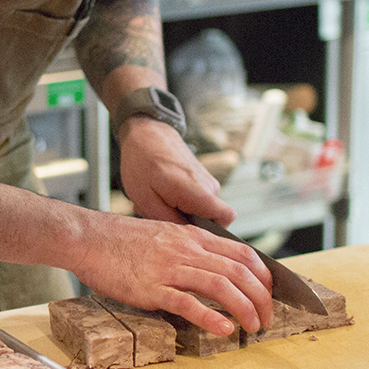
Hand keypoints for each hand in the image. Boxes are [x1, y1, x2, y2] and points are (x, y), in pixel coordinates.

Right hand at [73, 214, 273, 333]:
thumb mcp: (164, 236)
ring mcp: (170, 269)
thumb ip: (188, 249)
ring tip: (253, 327)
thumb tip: (211, 268)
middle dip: (261, 298)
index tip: (268, 294)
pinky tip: (223, 330)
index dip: (263, 276)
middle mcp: (186, 251)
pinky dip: (210, 318)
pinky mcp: (151, 288)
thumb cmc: (120, 241)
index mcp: (192, 238)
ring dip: (244, 309)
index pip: (243, 254)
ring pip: (221, 286)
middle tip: (267, 318)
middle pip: (239, 272)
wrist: (87, 238)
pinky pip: (187, 303)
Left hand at [116, 115, 234, 224]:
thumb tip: (187, 236)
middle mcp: (209, 186)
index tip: (191, 233)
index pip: (226, 218)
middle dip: (184, 222)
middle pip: (209, 219)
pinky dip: (178, 201)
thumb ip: (168, 220)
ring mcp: (208, 182)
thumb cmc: (142, 161)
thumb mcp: (145, 198)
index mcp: (197, 191)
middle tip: (158, 211)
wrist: (147, 132)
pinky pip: (196, 200)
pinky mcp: (203, 179)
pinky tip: (161, 193)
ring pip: (200, 211)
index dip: (214, 232)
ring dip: (178, 211)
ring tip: (156, 200)